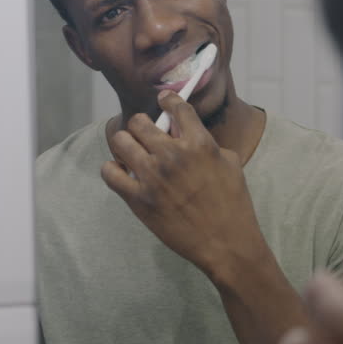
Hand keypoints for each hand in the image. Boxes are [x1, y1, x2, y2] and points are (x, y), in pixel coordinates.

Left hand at [101, 91, 267, 280]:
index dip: (167, 100)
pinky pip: (109, 172)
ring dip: (125, 144)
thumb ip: (208, 144)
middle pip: (139, 121)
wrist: (225, 243)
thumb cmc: (233, 205)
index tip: (163, 101)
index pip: (175, 106)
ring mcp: (152, 176)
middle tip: (145, 135)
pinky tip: (124, 173)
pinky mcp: (138, 198)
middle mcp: (172, 155)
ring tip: (132, 152)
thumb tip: (189, 135)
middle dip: (142, 126)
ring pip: (120, 141)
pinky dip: (113, 170)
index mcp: (199, 143)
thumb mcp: (231, 165)